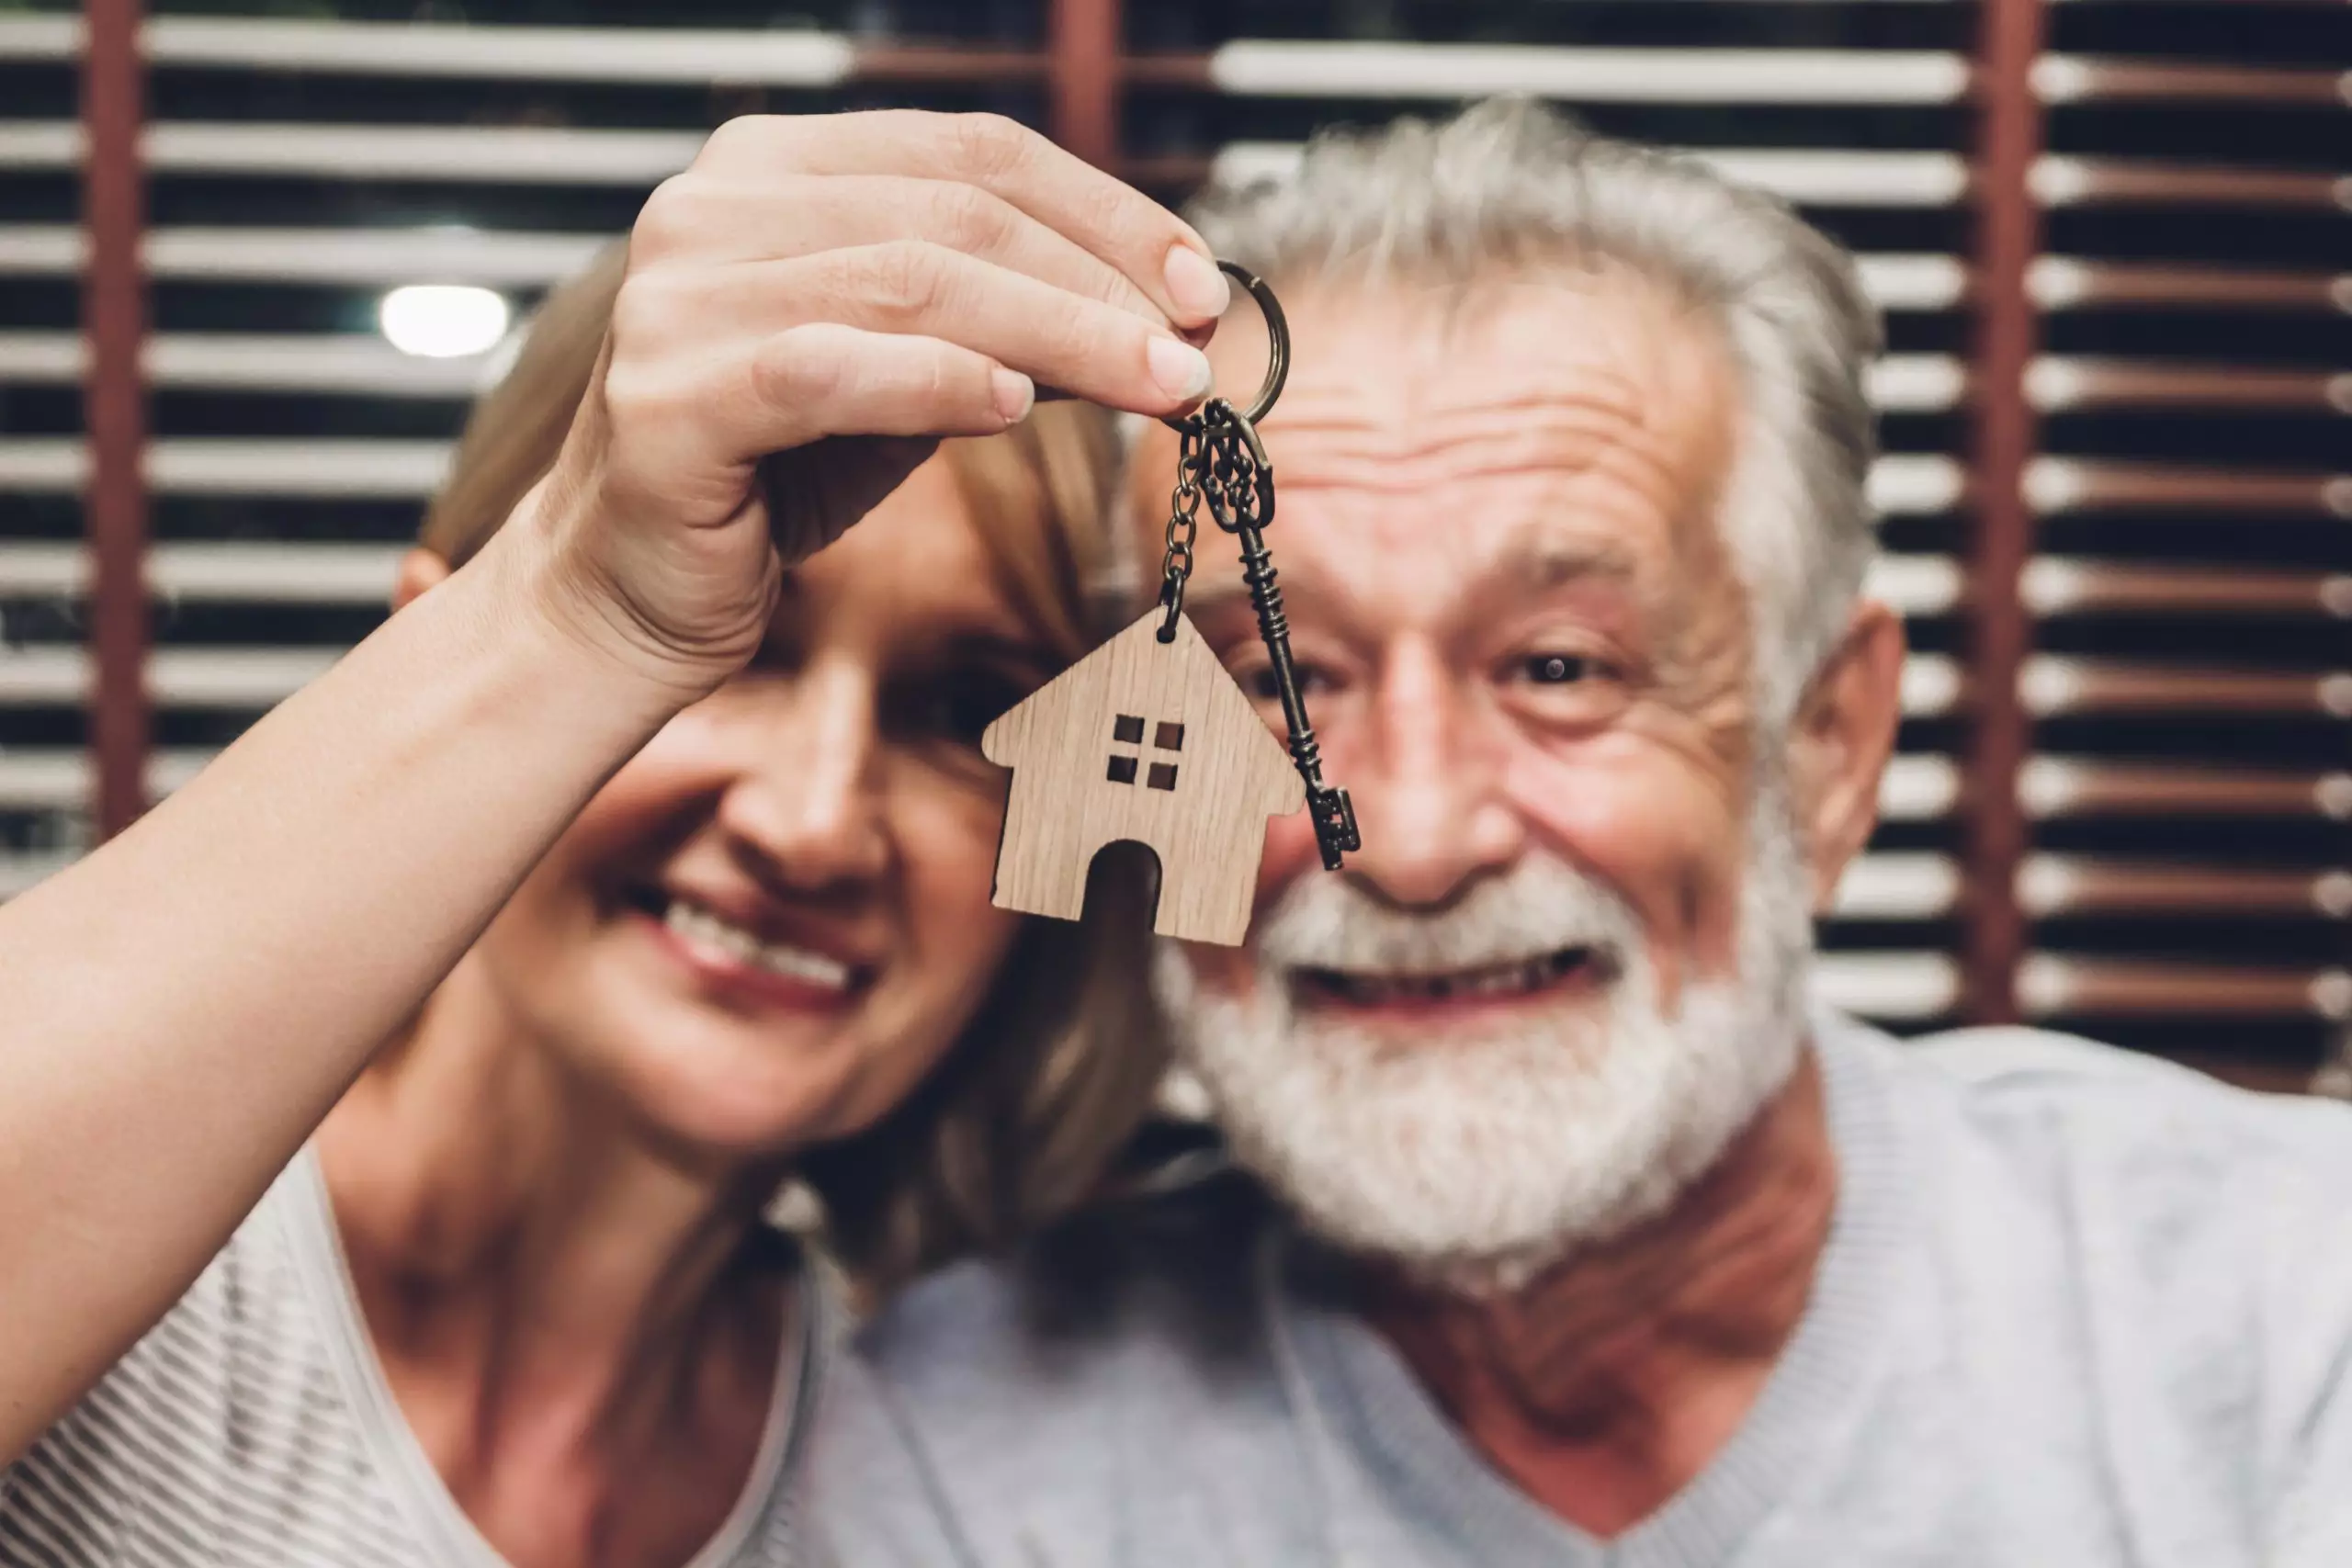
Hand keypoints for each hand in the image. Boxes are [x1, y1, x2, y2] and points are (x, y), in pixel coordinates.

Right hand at [515, 110, 1231, 695]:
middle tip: (1195, 349)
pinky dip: (937, 383)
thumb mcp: (916, 378)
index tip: (1197, 280)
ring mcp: (680, 297)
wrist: (631, 588)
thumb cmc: (779, 472)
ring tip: (1157, 387)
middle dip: (1099, 282)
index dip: (1102, 208)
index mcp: (772, 167)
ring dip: (1059, 335)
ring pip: (910, 283)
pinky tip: (1018, 408)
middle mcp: (714, 206)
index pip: (969, 152)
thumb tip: (1164, 316)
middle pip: (954, 214)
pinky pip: (828, 371)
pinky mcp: (670, 397)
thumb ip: (1013, 328)